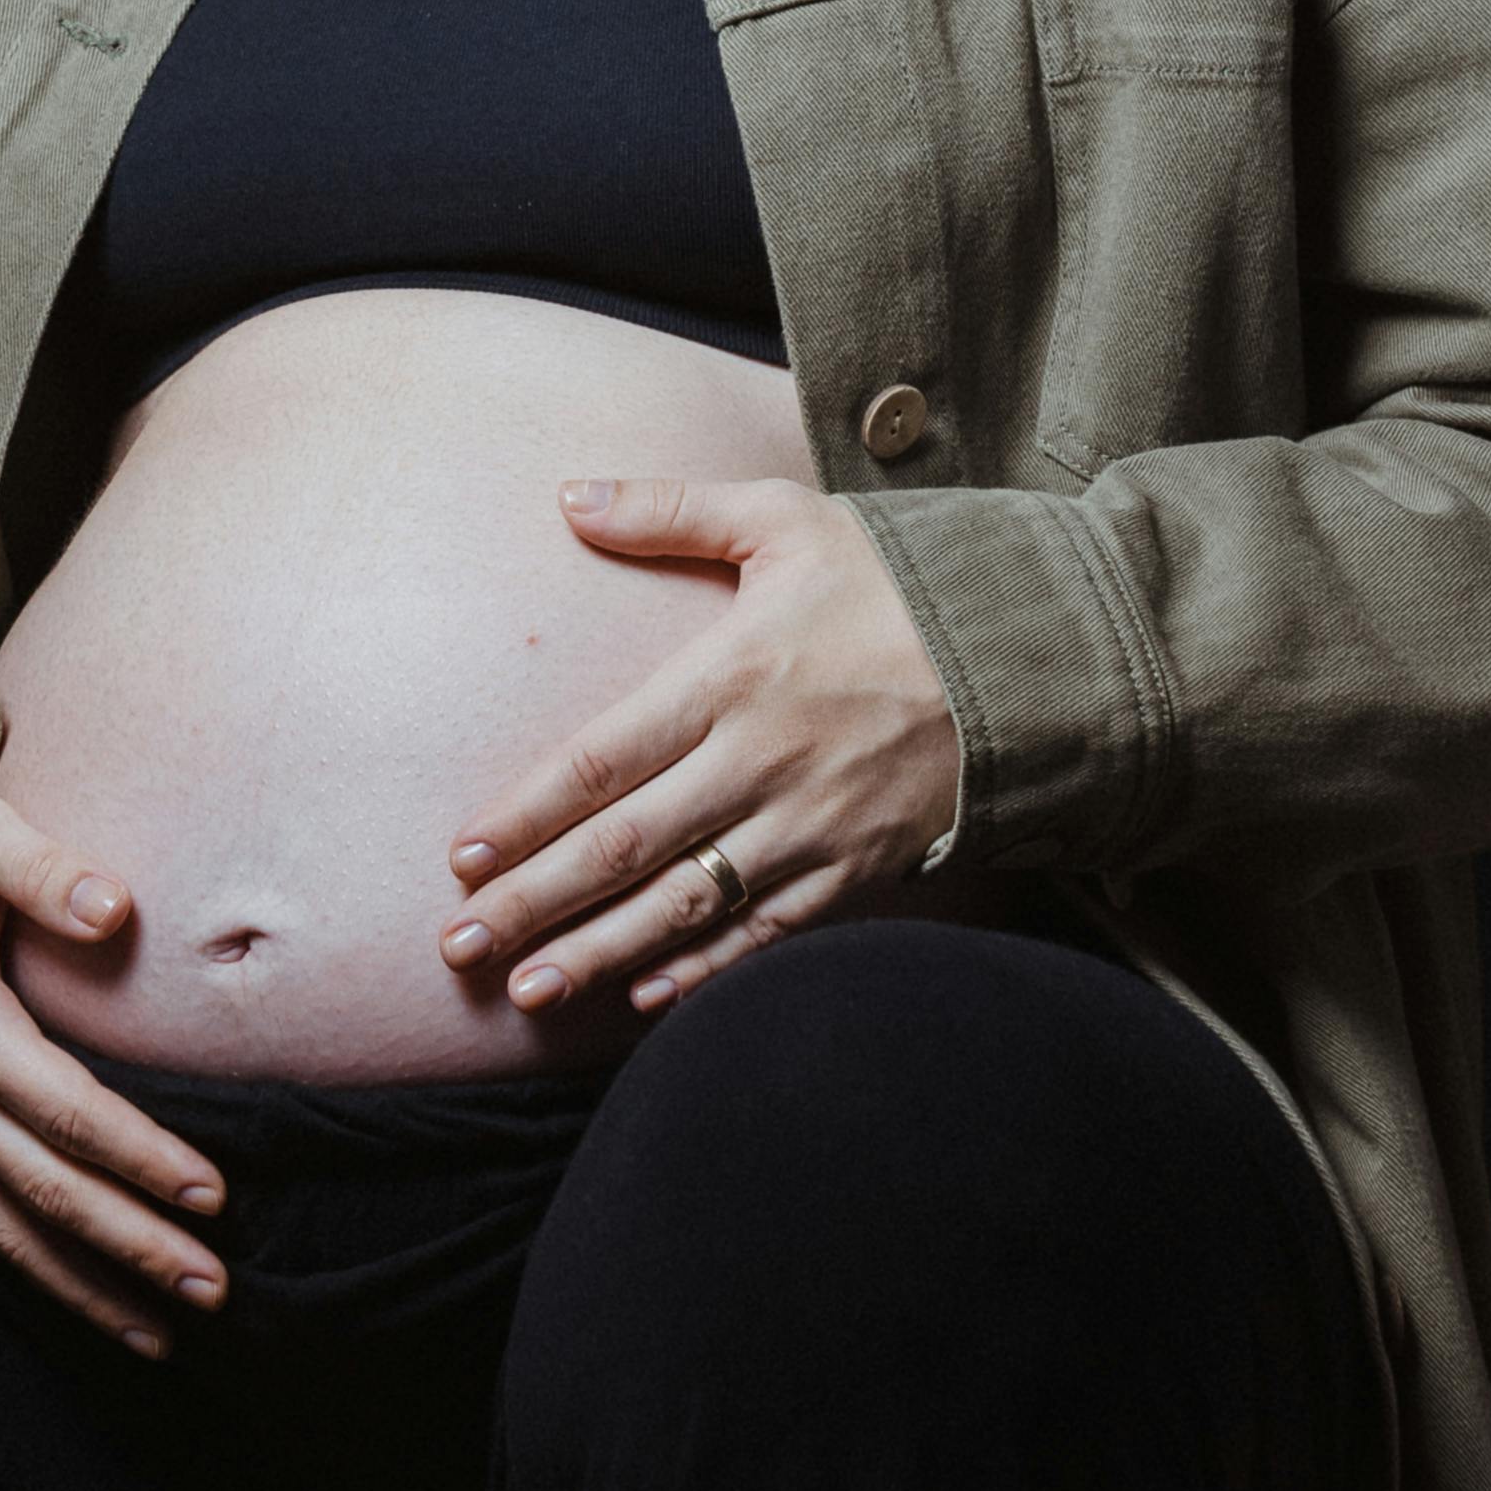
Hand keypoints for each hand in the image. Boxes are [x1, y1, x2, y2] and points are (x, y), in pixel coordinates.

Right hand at [0, 749, 230, 1356]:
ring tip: (166, 1333)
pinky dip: (38, 1266)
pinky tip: (96, 1301)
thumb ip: (39, 865)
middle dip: (127, 1244)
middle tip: (214, 1289)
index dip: (135, 1155)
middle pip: (37, 1187)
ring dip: (85, 1282)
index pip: (58, 1107)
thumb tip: (116, 908)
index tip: (211, 1192)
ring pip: (3, 1222)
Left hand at [439, 477, 964, 1017]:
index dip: (527, 815)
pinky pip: (766, 934)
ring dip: (599, 953)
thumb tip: (569, 496)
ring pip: (686, 906)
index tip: (461, 857)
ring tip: (527, 991)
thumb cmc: (897, 581)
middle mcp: (764, 762)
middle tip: (458, 947)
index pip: (604, 760)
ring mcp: (811, 825)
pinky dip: (704, 970)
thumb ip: (671, 509)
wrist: (1032, 653)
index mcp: (733, 677)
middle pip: (625, 848)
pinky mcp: (856, 867)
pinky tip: (643, 994)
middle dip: (534, 904)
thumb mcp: (786, 521)